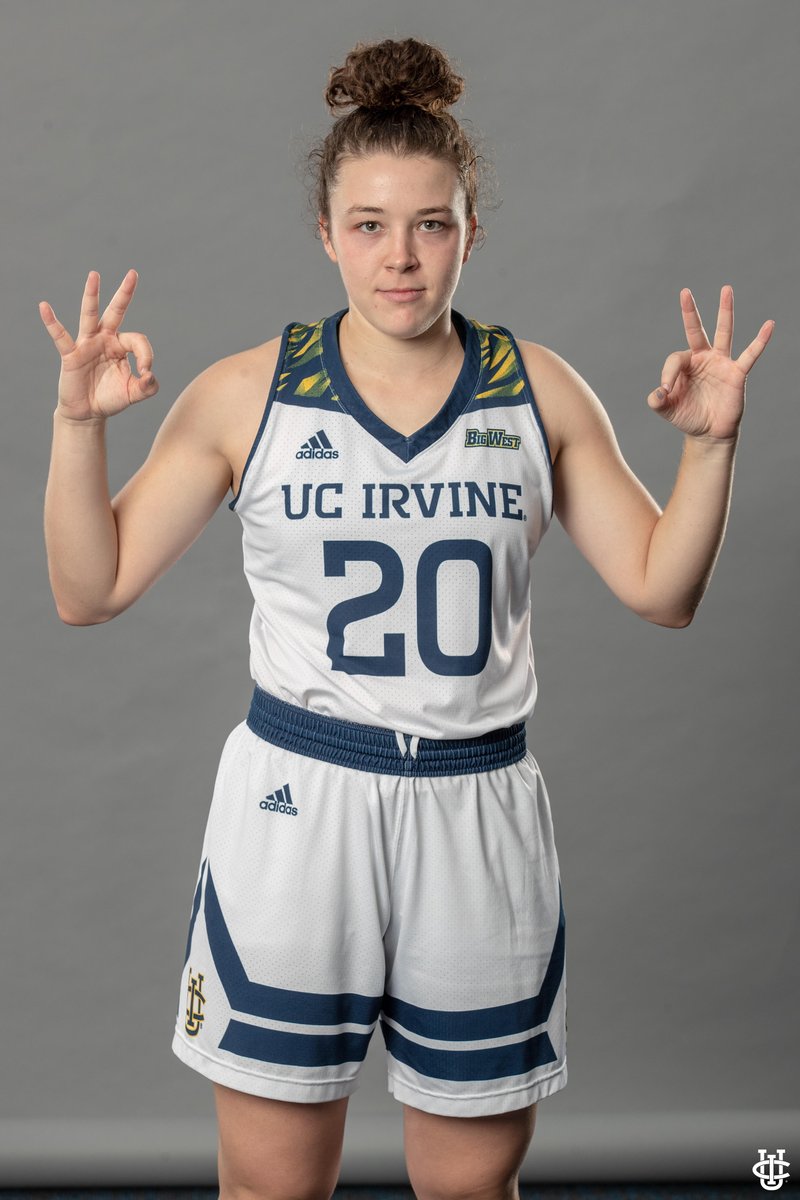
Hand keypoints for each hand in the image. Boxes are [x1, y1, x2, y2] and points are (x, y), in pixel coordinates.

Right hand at [39, 269, 158, 420]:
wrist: (88, 413)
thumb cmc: (110, 398)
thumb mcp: (134, 394)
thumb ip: (148, 387)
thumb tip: (150, 375)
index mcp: (121, 346)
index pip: (137, 341)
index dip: (146, 356)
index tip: (145, 374)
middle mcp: (105, 339)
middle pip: (116, 311)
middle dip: (125, 294)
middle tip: (134, 274)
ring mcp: (87, 344)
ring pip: (90, 315)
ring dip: (92, 296)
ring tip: (94, 275)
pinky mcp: (71, 354)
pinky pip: (61, 336)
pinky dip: (51, 322)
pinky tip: (44, 307)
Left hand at [648, 286, 773, 441]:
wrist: (709, 433)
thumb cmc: (688, 417)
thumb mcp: (667, 409)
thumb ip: (657, 400)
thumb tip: (659, 391)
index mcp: (686, 364)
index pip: (675, 358)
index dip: (668, 374)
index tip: (665, 391)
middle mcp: (703, 358)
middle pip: (696, 329)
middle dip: (690, 311)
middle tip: (684, 291)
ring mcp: (721, 363)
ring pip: (723, 333)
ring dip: (725, 311)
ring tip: (726, 289)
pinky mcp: (737, 373)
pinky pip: (750, 354)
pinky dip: (760, 340)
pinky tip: (769, 325)